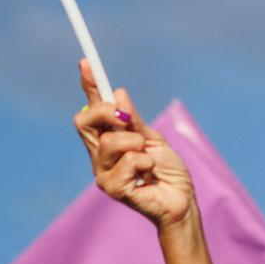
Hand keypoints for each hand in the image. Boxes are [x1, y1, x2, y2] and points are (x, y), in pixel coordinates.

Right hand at [73, 60, 196, 228]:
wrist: (181, 201)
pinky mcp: (112, 188)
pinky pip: (127, 162)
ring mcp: (103, 172)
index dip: (89, 86)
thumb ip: (133, 119)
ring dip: (136, 143)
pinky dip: (144, 162)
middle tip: (126, 119)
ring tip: (148, 157)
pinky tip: (148, 173)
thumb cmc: (167, 171)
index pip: (92, 109)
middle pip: (84, 121)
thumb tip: (118, 93)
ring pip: (109, 141)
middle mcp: (100, 155)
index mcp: (108, 140)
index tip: (86, 63)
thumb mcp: (153, 137)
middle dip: (106, 113)